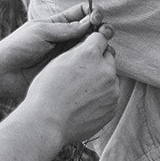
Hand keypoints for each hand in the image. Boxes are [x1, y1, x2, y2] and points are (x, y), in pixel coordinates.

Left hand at [0, 4, 107, 96]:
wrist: (5, 72)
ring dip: (101, 45)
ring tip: (103, 48)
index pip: (82, 13)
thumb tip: (89, 23)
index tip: (97, 17)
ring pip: (91, 47)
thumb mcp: (41, 31)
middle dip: (102, 29)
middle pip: (92, 30)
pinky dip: (94, 62)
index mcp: (58, 23)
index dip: (93, 13)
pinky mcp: (67, 70)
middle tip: (104, 33)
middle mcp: (66, 38)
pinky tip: (98, 62)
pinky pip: (84, 64)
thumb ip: (65, 29)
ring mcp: (67, 54)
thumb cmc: (18, 46)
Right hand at [23, 29, 118, 145]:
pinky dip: (101, 98)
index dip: (93, 43)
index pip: (100, 38)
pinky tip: (84, 104)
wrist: (47, 122)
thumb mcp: (58, 61)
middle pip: (109, 57)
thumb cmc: (46, 91)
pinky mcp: (112, 108)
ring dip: (101, 80)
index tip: (88, 49)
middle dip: (99, 61)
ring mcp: (112, 91)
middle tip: (82, 72)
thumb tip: (87, 47)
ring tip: (80, 92)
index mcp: (90, 54)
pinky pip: (110, 97)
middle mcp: (105, 70)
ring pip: (111, 78)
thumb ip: (77, 52)